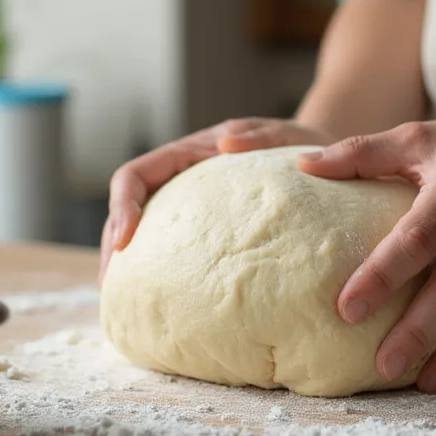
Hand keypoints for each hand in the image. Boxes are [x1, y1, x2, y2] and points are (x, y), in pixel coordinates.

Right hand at [98, 118, 329, 280]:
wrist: (323, 161)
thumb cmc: (302, 145)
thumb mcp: (285, 134)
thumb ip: (260, 135)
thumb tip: (225, 144)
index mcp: (190, 153)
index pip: (136, 174)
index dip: (122, 205)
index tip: (125, 240)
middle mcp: (182, 178)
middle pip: (128, 208)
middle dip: (113, 243)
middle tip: (113, 286)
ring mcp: (190, 206)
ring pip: (143, 231)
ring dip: (126, 262)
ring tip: (124, 301)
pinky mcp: (204, 230)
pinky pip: (169, 248)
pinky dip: (156, 270)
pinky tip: (159, 300)